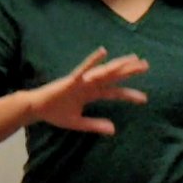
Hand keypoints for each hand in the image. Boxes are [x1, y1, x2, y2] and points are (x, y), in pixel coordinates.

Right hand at [26, 47, 148, 134]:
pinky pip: (84, 69)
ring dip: (118, 64)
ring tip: (133, 58)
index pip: (115, 92)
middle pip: (114, 76)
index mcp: (92, 93)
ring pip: (104, 71)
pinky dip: (93, 60)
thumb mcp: (78, 123)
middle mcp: (90, 84)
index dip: (129, 94)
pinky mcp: (71, 79)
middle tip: (146, 65)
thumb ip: (95, 125)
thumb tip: (113, 130)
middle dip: (129, 71)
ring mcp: (82, 80)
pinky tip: (103, 52)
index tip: (144, 99)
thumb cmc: (55, 113)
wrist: (35, 109)